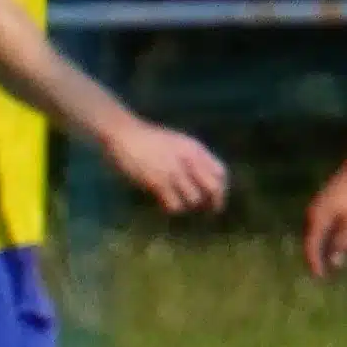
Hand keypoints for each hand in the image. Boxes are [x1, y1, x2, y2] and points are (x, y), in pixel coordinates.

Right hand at [111, 121, 230, 215]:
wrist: (124, 133)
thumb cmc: (149, 139)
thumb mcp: (178, 143)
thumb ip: (192, 158)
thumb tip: (203, 180)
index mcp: (196, 149)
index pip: (221, 173)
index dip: (222, 189)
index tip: (216, 199)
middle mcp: (190, 160)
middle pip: (214, 188)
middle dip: (214, 203)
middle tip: (207, 213)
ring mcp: (175, 171)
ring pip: (195, 199)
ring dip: (188, 205)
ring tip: (178, 203)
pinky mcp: (159, 182)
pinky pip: (175, 205)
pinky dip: (172, 208)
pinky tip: (164, 204)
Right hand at [301, 162, 346, 276]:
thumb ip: (344, 242)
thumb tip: (335, 263)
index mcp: (318, 219)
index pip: (311, 246)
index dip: (315, 263)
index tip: (321, 277)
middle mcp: (312, 214)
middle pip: (310, 241)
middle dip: (315, 258)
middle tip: (322, 275)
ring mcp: (316, 207)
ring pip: (314, 234)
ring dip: (319, 248)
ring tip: (326, 263)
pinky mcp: (323, 204)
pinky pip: (319, 226)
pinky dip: (323, 238)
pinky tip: (332, 245)